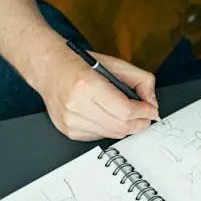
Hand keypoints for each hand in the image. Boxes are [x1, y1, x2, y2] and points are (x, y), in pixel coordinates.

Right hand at [37, 44, 158, 140]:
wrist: (49, 69)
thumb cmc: (79, 65)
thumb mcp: (114, 64)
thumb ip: (141, 80)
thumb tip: (152, 103)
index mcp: (87, 85)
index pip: (125, 110)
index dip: (144, 112)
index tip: (151, 111)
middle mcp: (76, 105)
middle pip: (120, 127)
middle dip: (139, 123)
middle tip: (145, 116)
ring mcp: (70, 121)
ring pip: (112, 134)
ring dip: (125, 126)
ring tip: (126, 114)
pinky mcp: (68, 131)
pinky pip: (99, 136)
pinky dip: (109, 128)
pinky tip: (106, 115)